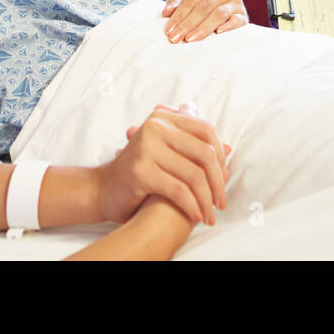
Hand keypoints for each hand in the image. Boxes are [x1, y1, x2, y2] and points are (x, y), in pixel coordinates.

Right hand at [94, 104, 231, 225]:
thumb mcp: (166, 152)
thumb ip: (192, 146)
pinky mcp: (141, 170)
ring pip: (194, 174)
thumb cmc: (141, 172)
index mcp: (163, 118)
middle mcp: (155, 127)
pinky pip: (179, 190)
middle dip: (218, 181)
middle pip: (204, 153)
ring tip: (210, 214)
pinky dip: (192, 205)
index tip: (224, 179)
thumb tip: (229, 148)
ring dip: (207, 199)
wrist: (104, 189)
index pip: (206, 131)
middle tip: (221, 202)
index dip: (221, 156)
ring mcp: (147, 147)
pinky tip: (196, 215)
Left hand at [161, 0, 247, 42]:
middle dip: (187, 24)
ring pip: (218, 14)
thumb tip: (167, 12)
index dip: (178, 16)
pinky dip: (228, 26)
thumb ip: (177, 3)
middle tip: (175, 38)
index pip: (190, 0)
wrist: (228, 11)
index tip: (168, 31)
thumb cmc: (204, 5)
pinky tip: (218, 33)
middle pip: (202, 8)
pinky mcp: (243, 15)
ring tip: (190, 39)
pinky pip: (237, 21)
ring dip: (203, 28)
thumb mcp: (189, 0)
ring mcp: (235, 2)